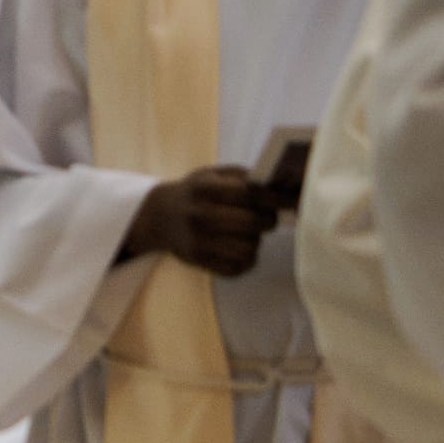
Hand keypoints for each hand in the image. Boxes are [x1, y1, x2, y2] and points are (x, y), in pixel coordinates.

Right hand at [120, 166, 277, 277]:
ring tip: (251, 235)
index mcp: (205, 190)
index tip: (284, 200)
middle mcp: (200, 215)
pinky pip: (235, 268)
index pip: (250, 195)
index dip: (273, 198)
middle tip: (267, 219)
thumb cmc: (196, 192)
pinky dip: (245, 261)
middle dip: (268, 220)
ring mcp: (198, 241)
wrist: (159, 217)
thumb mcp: (214, 174)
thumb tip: (277, 188)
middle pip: (252, 223)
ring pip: (247, 248)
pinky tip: (241, 250)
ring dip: (256, 242)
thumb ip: (244, 178)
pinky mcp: (198, 260)